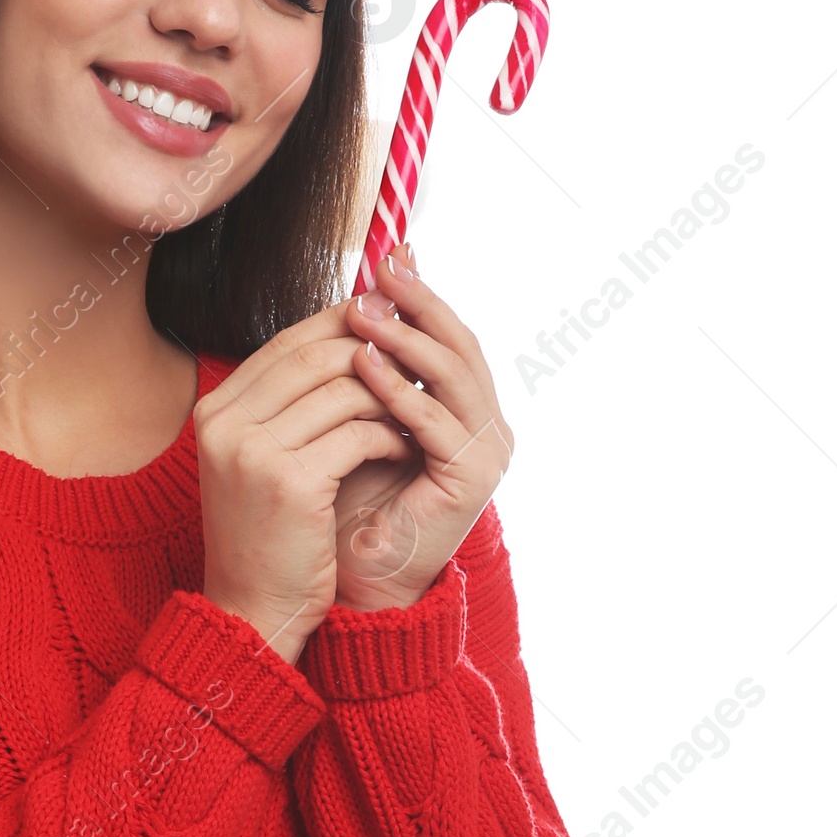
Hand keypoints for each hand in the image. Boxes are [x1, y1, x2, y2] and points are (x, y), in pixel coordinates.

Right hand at [195, 302, 411, 666]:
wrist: (253, 610)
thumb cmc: (267, 535)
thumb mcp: (260, 460)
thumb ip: (287, 405)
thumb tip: (349, 340)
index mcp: (215, 411)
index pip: (286, 342)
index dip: (341, 324)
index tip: (388, 323)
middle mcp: (226, 424)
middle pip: (315, 355)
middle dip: (374, 351)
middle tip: (416, 358)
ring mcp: (253, 452)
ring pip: (343, 390)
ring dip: (389, 396)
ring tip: (412, 409)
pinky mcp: (291, 483)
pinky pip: (359, 434)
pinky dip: (389, 436)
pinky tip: (403, 449)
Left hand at [332, 244, 515, 611]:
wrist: (357, 580)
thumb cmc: (350, 501)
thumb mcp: (357, 420)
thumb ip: (366, 370)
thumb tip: (348, 299)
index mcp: (466, 409)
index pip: (448, 337)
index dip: (421, 295)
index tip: (387, 256)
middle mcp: (487, 426)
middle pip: (460, 347)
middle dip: (418, 304)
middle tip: (380, 269)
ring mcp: (486, 452)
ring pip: (452, 378)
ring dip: (405, 340)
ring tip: (362, 311)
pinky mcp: (471, 480)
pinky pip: (433, 423)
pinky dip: (398, 391)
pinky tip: (362, 367)